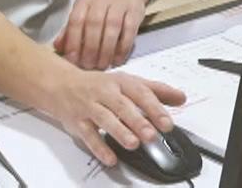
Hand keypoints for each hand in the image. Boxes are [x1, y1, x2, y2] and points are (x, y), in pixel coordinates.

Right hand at [36, 64, 184, 166]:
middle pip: (122, 106)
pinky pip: (88, 135)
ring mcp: (89, 106)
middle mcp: (104, 92)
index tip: (167, 123)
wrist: (60, 84)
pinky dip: (99, 148)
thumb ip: (155, 91)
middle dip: (137, 121)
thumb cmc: (98, 85)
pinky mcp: (77, 121)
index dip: (154, 108)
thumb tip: (181, 97)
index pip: (139, 93)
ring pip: (104, 119)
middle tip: (151, 135)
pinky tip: (111, 158)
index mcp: (120, 82)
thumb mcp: (127, 82)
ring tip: (133, 144)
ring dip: (119, 132)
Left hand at [56, 0, 150, 69]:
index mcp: (84, 2)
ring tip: (102, 65)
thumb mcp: (83, 13)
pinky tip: (118, 59)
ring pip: (112, 26)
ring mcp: (118, 5)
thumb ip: (70, 30)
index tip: (72, 59)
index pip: (76, 20)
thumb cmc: (101, 5)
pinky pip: (129, 30)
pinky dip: (123, 46)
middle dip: (90, 48)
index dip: (73, 41)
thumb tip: (57, 47)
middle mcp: (100, 1)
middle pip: (94, 24)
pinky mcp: (134, 11)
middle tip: (88, 66)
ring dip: (106, 49)